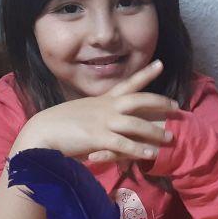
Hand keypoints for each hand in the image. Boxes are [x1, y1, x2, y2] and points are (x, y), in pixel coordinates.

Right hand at [15, 60, 176, 162]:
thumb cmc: (58, 126)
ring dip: (154, 131)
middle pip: (139, 100)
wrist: (42, 132)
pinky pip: (124, 144)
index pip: (128, 83)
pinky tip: (151, 154)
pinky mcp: (98, 138)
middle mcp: (106, 108)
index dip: (146, 74)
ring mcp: (103, 122)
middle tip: (175, 106)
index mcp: (102, 101)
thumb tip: (106, 125)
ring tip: (169, 137)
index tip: (161, 64)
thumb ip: (96, 117)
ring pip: (136, 124)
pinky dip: (138, 149)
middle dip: (159, 102)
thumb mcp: (81, 114)